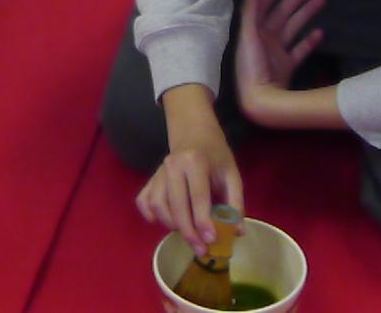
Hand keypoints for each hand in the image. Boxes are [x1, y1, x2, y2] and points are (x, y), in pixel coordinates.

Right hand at [138, 85, 243, 257]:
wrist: (193, 131)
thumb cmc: (216, 154)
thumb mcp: (232, 174)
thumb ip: (235, 202)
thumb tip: (237, 232)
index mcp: (195, 161)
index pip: (197, 196)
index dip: (202, 220)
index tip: (210, 240)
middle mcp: (172, 165)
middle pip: (175, 204)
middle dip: (188, 231)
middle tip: (201, 250)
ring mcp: (159, 171)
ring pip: (157, 203)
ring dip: (171, 224)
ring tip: (188, 235)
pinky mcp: (151, 178)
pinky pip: (144, 199)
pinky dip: (149, 213)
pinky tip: (160, 222)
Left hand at [235, 0, 325, 124]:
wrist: (259, 100)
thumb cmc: (251, 67)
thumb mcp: (248, 37)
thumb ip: (250, 12)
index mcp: (253, 30)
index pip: (265, 5)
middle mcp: (264, 38)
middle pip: (282, 13)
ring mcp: (276, 52)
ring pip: (294, 27)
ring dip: (306, 13)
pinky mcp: (287, 66)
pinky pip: (300, 49)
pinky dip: (309, 41)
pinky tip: (320, 32)